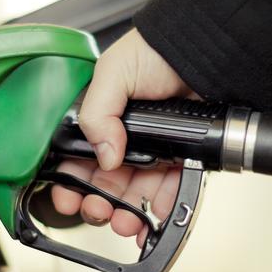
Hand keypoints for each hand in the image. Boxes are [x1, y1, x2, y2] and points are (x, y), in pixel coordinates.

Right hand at [51, 28, 196, 245]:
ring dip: (126, 213)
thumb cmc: (157, 50)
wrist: (203, 49)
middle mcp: (125, 137)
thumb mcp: (113, 72)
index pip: (78, 158)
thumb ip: (97, 112)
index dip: (71, 182)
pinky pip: (169, 188)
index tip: (68, 199)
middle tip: (97, 211)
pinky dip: (160, 206)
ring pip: (134, 191)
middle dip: (97, 203)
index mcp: (102, 119)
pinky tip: (153, 216)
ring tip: (124, 222)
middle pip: (105, 182)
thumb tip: (104, 156)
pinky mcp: (181, 156)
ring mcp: (153, 149)